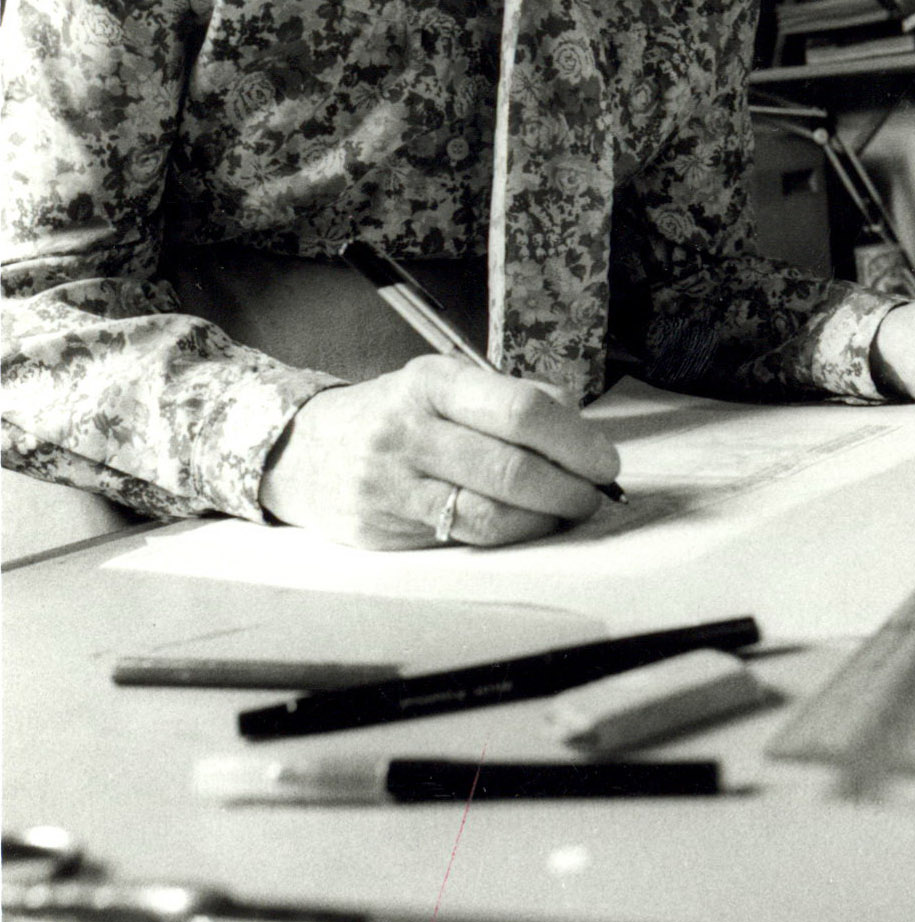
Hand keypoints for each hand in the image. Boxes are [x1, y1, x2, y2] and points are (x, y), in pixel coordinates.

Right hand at [259, 356, 620, 549]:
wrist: (303, 449)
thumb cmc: (396, 414)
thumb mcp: (444, 384)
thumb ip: (509, 398)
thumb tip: (575, 422)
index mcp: (433, 382)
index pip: (519, 410)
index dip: (573, 440)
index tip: (604, 460)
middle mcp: (410, 430)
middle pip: (511, 468)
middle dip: (569, 487)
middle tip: (595, 494)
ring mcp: (393, 483)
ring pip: (490, 513)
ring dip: (545, 518)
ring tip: (567, 511)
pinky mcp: (384, 529)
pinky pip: (462, 538)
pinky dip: (510, 535)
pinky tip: (528, 526)